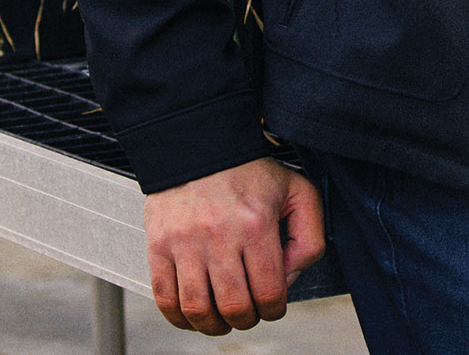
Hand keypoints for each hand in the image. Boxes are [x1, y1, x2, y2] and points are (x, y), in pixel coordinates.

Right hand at [144, 157, 324, 333]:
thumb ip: (309, 236)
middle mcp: (219, 235)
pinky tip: (191, 314)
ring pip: (198, 309)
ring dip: (213, 325)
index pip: (268, 292)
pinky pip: (164, 297)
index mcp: (256, 224)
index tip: (272, 305)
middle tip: (248, 313)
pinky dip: (178, 317)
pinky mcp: (159, 245)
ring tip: (221, 318)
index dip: (274, 309)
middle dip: (246, 319)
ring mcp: (185, 242)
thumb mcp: (297, 192)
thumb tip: (290, 278)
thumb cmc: (248, 170)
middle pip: (234, 307)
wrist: (200, 143)